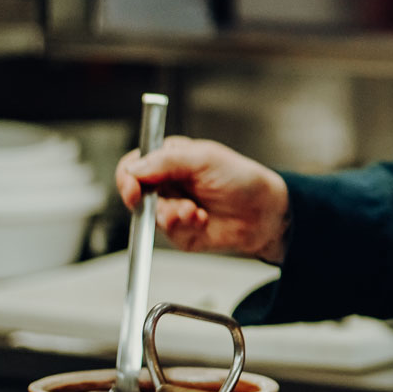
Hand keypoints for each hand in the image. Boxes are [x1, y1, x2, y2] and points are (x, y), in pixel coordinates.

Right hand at [113, 136, 289, 260]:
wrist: (265, 211)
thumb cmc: (240, 178)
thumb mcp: (205, 158)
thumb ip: (168, 161)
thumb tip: (134, 168)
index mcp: (169, 159)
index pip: (133, 165)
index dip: (127, 176)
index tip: (133, 188)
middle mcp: (166, 184)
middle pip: (134, 194)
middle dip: (148, 202)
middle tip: (168, 206)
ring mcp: (171, 208)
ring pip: (151, 216)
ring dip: (172, 215)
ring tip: (195, 212)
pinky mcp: (180, 232)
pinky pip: (169, 233)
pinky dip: (185, 227)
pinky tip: (203, 220)